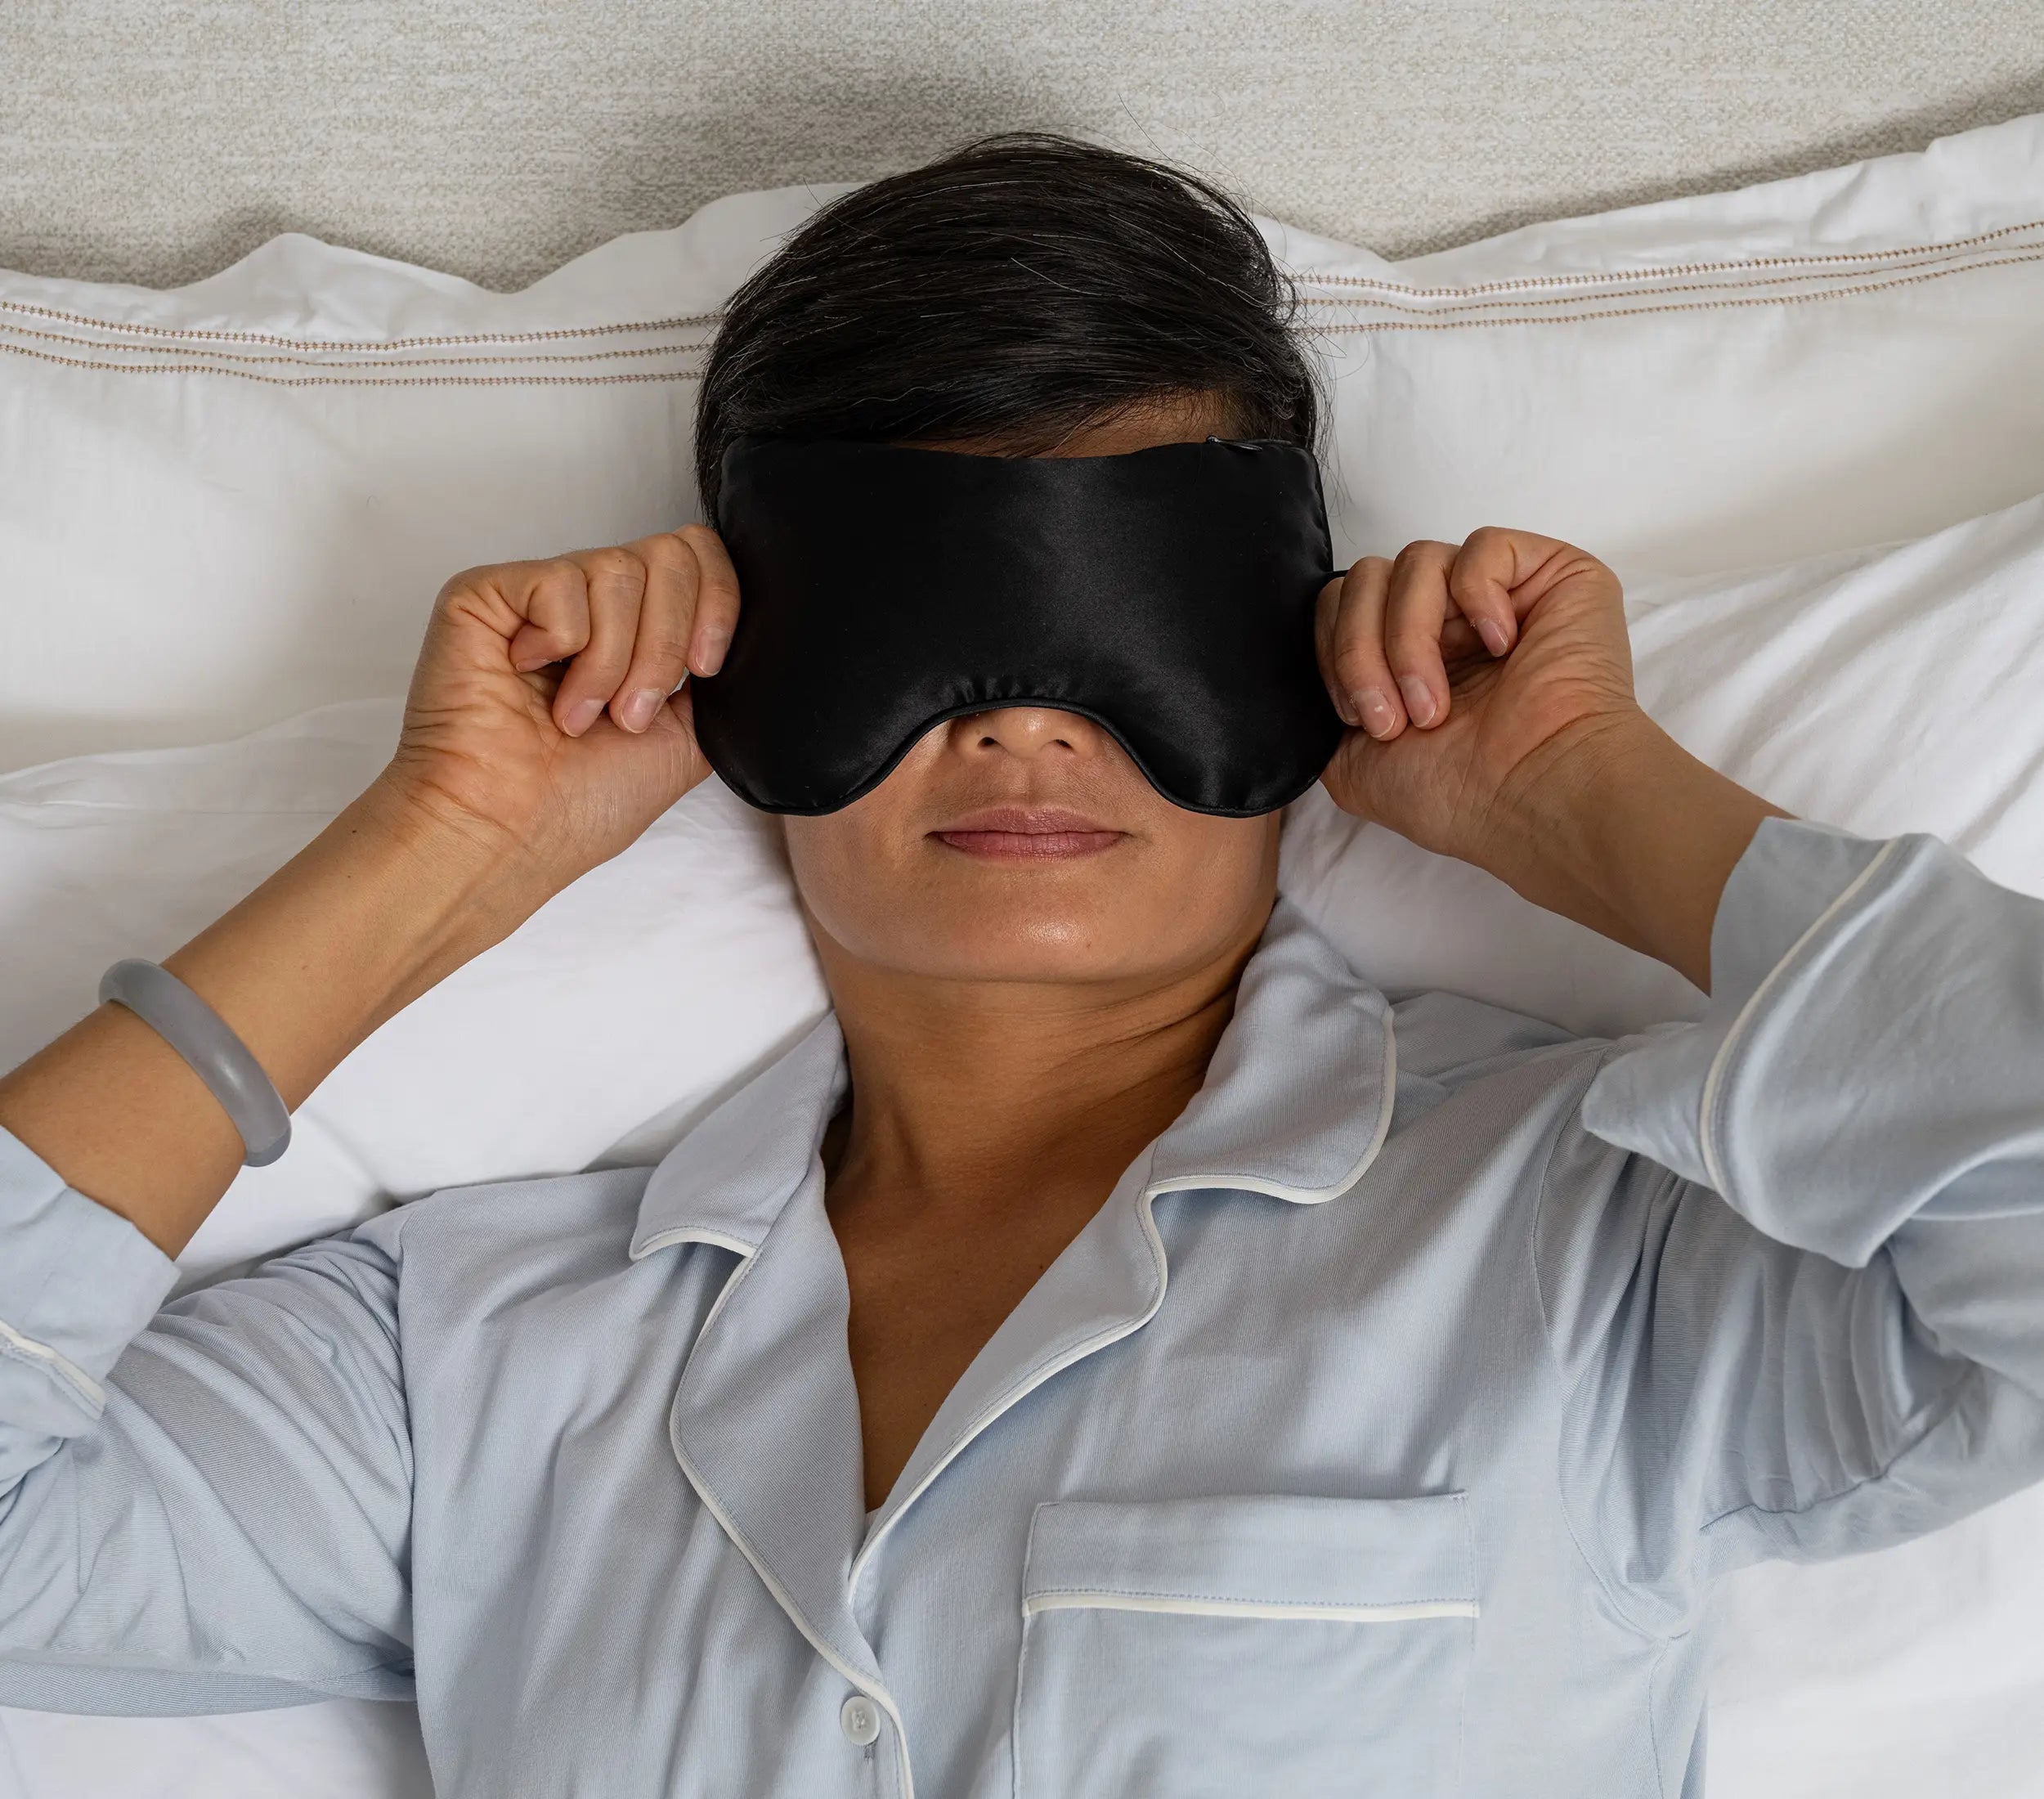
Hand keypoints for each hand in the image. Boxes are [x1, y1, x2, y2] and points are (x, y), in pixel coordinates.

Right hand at [371, 527, 740, 905]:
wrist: (513, 831)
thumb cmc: (584, 800)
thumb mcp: (689, 739)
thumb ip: (722, 678)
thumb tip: (753, 635)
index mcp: (637, 627)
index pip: (699, 554)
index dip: (717, 602)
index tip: (703, 672)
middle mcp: (591, 600)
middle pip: (671, 554)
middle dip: (664, 647)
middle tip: (628, 714)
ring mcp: (539, 592)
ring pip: (620, 570)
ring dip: (612, 663)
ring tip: (576, 715)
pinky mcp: (485, 592)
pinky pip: (563, 583)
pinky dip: (561, 645)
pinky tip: (527, 678)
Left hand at [1314, 527, 1638, 868]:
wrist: (1532, 798)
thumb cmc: (1460, 793)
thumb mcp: (1355, 765)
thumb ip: (1328, 705)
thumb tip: (1308, 673)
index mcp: (1409, 656)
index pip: (1341, 604)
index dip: (1333, 651)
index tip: (1356, 719)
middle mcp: (1451, 621)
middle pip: (1366, 576)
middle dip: (1360, 649)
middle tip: (1392, 718)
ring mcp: (1500, 594)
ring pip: (1414, 560)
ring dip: (1409, 640)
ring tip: (1435, 706)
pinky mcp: (1551, 574)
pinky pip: (1481, 546)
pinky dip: (1476, 597)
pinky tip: (1502, 647)